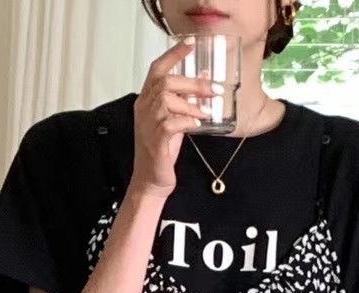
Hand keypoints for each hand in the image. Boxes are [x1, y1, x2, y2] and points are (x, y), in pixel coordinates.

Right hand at [130, 41, 218, 198]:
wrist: (151, 181)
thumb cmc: (161, 153)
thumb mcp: (172, 122)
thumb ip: (183, 103)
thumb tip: (203, 83)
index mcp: (146, 102)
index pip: (156, 70)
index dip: (173, 55)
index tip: (190, 44)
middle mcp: (144, 109)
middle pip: (166, 82)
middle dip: (193, 83)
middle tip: (214, 88)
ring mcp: (148, 124)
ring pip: (168, 99)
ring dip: (192, 103)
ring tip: (207, 112)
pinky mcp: (156, 140)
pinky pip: (172, 122)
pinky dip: (187, 120)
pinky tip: (197, 124)